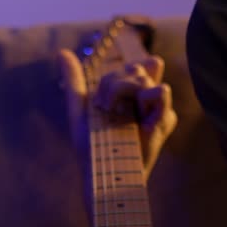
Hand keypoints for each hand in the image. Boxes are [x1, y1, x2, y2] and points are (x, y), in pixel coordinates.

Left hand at [56, 49, 177, 176]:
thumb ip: (74, 81)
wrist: (101, 173)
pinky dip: (144, 98)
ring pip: (143, 76)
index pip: (133, 66)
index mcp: (130, 94)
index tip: (105, 99)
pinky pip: (160, 90)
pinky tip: (136, 118)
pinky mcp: (164, 120)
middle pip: (134, 68)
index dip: (120, 74)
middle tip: (105, 110)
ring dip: (121, 92)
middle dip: (112, 85)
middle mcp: (146, 99)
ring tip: (116, 116)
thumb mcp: (79, 109)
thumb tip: (62, 52)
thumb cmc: (92, 148)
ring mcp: (156, 109)